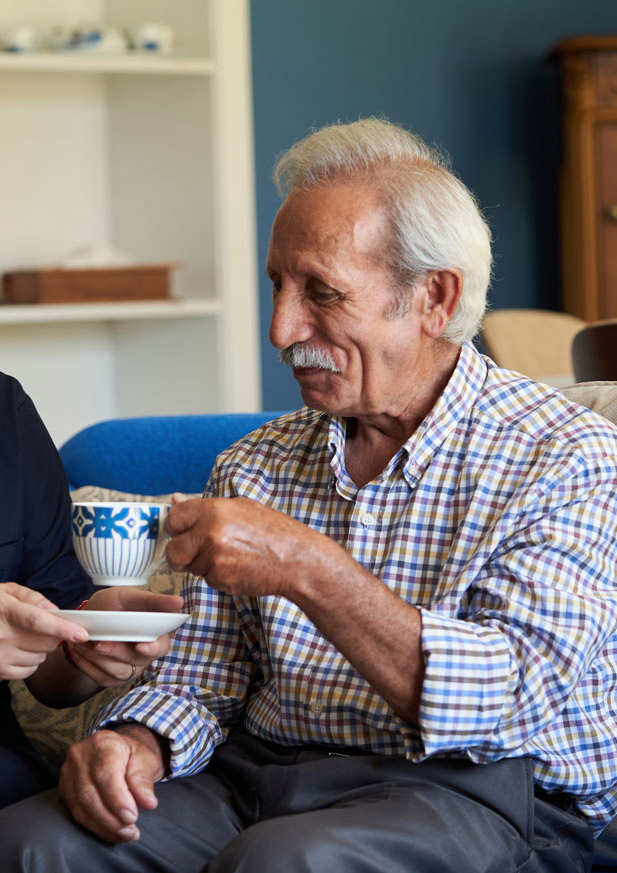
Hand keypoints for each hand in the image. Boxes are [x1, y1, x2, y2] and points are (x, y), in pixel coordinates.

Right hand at [0, 582, 88, 679]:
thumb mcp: (6, 591)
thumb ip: (32, 598)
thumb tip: (54, 610)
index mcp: (7, 613)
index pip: (38, 621)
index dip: (62, 628)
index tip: (81, 634)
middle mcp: (2, 637)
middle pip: (46, 643)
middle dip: (53, 635)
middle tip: (41, 627)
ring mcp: (0, 657)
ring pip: (40, 658)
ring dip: (41, 649)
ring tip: (25, 637)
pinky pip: (29, 671)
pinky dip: (31, 662)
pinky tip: (19, 650)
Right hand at [59, 726, 163, 842]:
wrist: (116, 751)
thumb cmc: (132, 755)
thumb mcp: (145, 761)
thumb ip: (143, 781)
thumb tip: (148, 803)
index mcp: (102, 743)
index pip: (105, 774)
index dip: (117, 799)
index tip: (132, 817)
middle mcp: (80, 756)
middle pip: (89, 793)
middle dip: (111, 818)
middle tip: (131, 830)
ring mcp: (68, 773)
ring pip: (81, 807)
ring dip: (104, 826)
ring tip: (125, 833)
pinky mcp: (65, 789)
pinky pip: (77, 813)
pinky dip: (96, 826)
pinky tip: (112, 832)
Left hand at [64, 587, 183, 686]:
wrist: (87, 620)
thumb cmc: (113, 606)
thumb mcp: (130, 597)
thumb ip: (152, 601)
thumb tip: (179, 602)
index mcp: (155, 635)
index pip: (162, 647)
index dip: (152, 648)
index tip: (140, 646)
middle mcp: (144, 655)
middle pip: (138, 661)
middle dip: (117, 652)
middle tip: (99, 644)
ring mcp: (129, 668)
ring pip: (120, 672)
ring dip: (100, 659)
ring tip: (83, 644)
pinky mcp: (111, 678)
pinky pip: (101, 678)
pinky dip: (88, 665)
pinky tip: (79, 651)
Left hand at [165, 494, 334, 598]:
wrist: (296, 559)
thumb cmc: (273, 532)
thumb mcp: (241, 508)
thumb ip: (205, 507)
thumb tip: (175, 500)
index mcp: (215, 510)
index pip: (174, 518)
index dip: (176, 528)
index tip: (183, 532)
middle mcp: (211, 532)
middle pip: (174, 550)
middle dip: (182, 554)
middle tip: (199, 552)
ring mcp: (215, 558)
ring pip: (190, 567)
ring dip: (203, 565)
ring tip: (229, 556)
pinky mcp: (221, 579)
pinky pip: (207, 579)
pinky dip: (218, 576)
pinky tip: (238, 567)